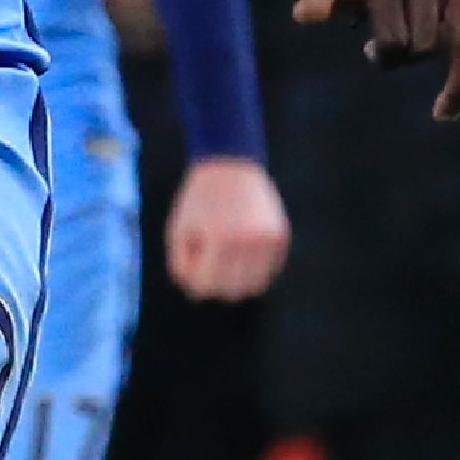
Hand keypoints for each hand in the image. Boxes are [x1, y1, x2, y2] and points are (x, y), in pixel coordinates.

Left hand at [164, 156, 291, 300]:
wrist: (230, 163)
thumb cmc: (198, 201)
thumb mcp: (178, 230)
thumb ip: (181, 267)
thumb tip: (197, 296)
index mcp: (220, 238)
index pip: (205, 287)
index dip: (194, 280)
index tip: (193, 259)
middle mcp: (248, 241)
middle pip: (231, 292)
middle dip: (216, 283)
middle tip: (209, 260)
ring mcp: (268, 240)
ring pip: (254, 287)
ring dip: (236, 281)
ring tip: (226, 258)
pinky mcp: (281, 237)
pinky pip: (268, 272)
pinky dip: (253, 270)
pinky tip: (241, 251)